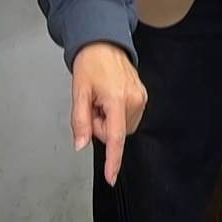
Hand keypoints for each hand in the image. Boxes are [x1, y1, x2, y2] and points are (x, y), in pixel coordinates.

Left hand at [73, 43, 147, 184]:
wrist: (104, 44)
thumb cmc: (91, 64)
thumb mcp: (78, 92)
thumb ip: (79, 121)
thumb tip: (81, 144)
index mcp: (116, 99)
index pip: (115, 137)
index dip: (113, 160)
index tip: (111, 176)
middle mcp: (133, 100)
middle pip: (114, 134)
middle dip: (100, 127)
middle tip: (92, 106)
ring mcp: (140, 99)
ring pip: (121, 128)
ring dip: (108, 121)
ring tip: (101, 100)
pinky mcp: (143, 97)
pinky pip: (127, 119)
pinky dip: (116, 115)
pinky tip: (109, 99)